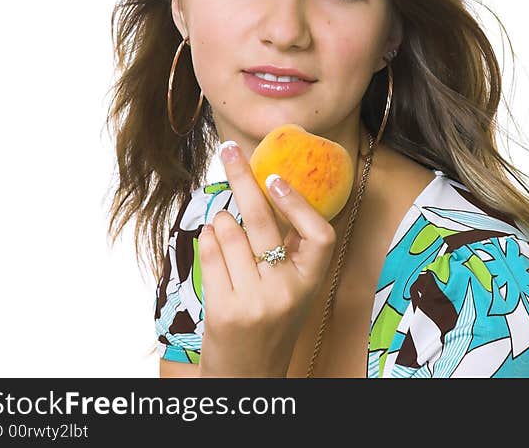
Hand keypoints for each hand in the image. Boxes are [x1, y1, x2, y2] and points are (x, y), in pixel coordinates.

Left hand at [196, 140, 337, 377]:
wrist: (248, 376)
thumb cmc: (270, 321)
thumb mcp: (292, 288)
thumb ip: (287, 248)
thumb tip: (266, 188)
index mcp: (312, 281)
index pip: (321, 235)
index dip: (299, 204)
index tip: (276, 178)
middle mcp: (288, 291)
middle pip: (262, 221)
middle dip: (242, 178)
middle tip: (228, 151)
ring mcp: (257, 301)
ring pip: (229, 233)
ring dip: (221, 222)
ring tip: (225, 232)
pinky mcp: (226, 310)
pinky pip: (210, 254)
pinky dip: (208, 240)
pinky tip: (213, 243)